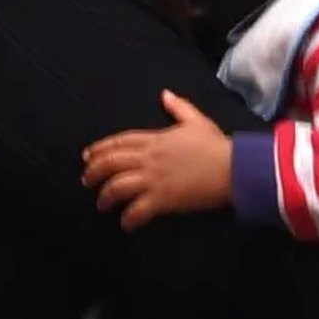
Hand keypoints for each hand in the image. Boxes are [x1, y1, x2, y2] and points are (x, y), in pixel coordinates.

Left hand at [81, 91, 233, 229]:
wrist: (232, 167)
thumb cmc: (216, 145)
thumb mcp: (197, 121)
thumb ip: (179, 107)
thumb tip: (165, 94)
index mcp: (156, 138)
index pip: (121, 141)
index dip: (101, 148)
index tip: (87, 155)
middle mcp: (150, 157)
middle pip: (112, 162)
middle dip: (94, 171)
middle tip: (86, 181)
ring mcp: (154, 178)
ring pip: (118, 186)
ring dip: (106, 196)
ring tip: (102, 205)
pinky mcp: (163, 198)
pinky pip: (138, 210)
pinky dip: (129, 218)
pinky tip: (127, 225)